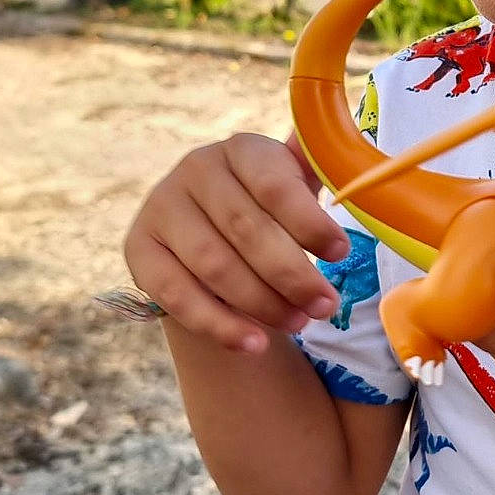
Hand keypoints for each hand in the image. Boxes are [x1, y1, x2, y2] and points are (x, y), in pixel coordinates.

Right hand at [123, 133, 350, 354]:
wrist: (204, 226)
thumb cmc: (265, 207)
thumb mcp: (292, 183)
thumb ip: (317, 174)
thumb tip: (355, 168)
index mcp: (241, 149)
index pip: (274, 185)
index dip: (309, 222)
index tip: (342, 253)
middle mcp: (195, 170)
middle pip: (246, 230)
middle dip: (292, 274)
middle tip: (325, 306)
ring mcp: (161, 209)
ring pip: (214, 265)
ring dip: (261, 302)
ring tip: (298, 323)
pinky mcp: (138, 250)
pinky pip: (176, 295)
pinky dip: (217, 324)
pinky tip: (254, 344)